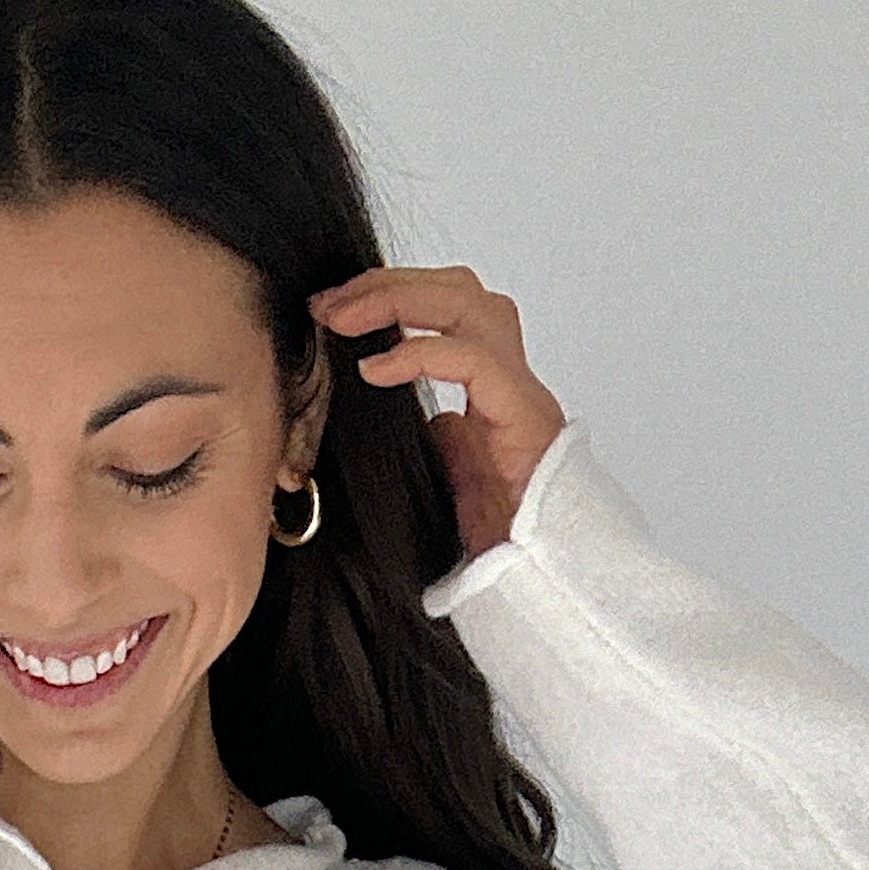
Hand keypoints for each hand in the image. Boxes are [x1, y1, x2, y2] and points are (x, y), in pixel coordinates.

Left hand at [306, 264, 567, 562]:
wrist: (541, 585)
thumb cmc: (500, 547)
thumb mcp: (446, 482)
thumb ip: (435, 443)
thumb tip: (422, 419)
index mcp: (490, 394)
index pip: (448, 312)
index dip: (391, 298)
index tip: (330, 312)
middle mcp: (510, 383)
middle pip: (459, 291)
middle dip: (388, 284)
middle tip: (327, 303)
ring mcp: (521, 395)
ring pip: (470, 305)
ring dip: (400, 298)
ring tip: (342, 318)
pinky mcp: (525, 418)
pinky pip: (474, 360)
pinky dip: (420, 353)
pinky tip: (374, 370)